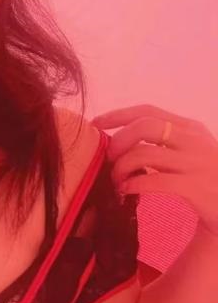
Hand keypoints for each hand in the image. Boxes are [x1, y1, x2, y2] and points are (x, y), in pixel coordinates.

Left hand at [91, 104, 217, 238]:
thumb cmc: (207, 182)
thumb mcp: (190, 154)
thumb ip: (164, 144)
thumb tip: (119, 142)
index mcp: (191, 128)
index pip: (147, 111)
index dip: (117, 115)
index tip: (95, 124)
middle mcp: (195, 141)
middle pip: (144, 126)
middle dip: (118, 140)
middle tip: (108, 159)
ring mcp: (197, 163)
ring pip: (144, 154)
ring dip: (121, 168)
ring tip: (116, 181)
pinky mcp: (196, 188)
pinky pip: (153, 182)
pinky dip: (132, 185)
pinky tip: (126, 192)